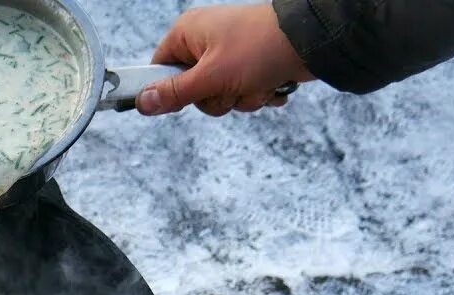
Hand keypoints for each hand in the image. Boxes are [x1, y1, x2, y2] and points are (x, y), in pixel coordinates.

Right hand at [137, 4, 314, 116]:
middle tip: (230, 86)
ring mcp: (229, 54)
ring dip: (239, 98)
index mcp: (189, 33)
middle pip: (191, 89)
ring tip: (256, 82)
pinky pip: (241, 92)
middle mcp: (206, 41)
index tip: (187, 95)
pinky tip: (270, 83)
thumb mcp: (211, 76)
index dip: (170, 88)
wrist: (312, 41)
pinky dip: (256, 94)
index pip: (160, 67)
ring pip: (219, 96)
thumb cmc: (260, 48)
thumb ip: (175, 93)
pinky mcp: (250, 65)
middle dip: (215, 98)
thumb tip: (141, 103)